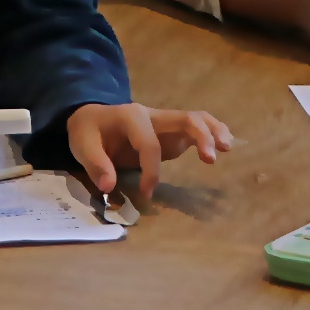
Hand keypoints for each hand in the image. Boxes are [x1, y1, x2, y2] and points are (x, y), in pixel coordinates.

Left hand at [65, 102, 236, 199]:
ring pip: (196, 119)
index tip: (146, 193)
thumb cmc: (88, 132)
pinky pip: (196, 128)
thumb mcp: (82, 146)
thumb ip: (96, 165)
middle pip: (184, 118)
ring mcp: (164, 122)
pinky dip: (212, 134)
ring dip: (213, 131)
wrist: (91, 119)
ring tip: (228, 148)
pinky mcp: (171, 132)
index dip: (150, 170)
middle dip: (200, 136)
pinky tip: (224, 146)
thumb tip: (109, 187)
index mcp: (131, 117)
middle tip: (211, 160)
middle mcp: (153, 116)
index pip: (149, 143)